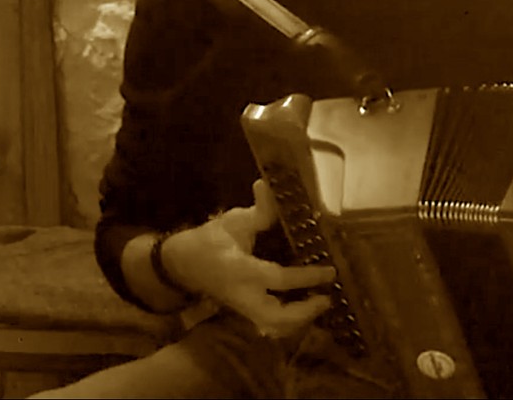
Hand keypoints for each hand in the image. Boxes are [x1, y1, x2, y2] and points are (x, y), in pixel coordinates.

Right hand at [161, 179, 334, 335]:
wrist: (182, 264)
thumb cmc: (208, 241)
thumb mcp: (231, 222)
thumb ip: (257, 211)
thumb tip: (269, 186)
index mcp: (241, 269)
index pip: (278, 278)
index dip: (307, 276)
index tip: (330, 271)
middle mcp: (243, 294)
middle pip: (277, 317)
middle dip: (305, 312)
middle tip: (325, 297)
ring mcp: (244, 308)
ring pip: (275, 326)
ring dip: (299, 320)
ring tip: (318, 303)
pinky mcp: (246, 313)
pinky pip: (271, 325)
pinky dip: (290, 321)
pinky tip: (302, 308)